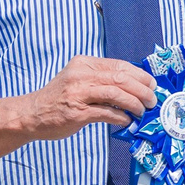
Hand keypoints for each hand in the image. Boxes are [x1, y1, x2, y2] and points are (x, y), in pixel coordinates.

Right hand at [17, 56, 156, 140]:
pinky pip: (107, 113)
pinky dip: (121, 117)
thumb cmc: (60, 99)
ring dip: (135, 104)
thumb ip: (103, 80)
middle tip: (152, 101)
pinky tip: (127, 121)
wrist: (32, 114)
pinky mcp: (77, 112)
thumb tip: (135, 88)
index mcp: (84, 63)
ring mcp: (78, 93)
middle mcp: (81, 75)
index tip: (152, 85)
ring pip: (117, 94)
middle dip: (143, 90)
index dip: (141, 76)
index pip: (120, 65)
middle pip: (121, 78)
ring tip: (143, 111)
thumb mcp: (80, 80)